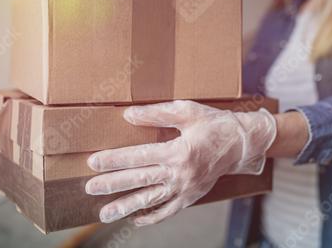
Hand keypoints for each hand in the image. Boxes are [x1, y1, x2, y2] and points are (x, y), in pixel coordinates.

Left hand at [84, 100, 276, 225]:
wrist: (241, 144)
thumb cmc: (214, 124)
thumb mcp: (188, 111)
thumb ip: (157, 113)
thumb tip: (128, 115)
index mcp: (179, 151)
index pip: (139, 156)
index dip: (115, 160)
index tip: (93, 162)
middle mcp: (180, 173)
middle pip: (140, 180)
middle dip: (113, 184)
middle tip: (90, 188)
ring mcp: (186, 189)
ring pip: (151, 201)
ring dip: (126, 207)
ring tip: (105, 214)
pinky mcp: (191, 197)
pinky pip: (168, 211)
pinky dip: (151, 217)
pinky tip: (135, 219)